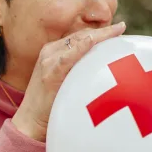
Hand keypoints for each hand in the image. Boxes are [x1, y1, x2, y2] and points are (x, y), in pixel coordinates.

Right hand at [12, 22, 125, 140]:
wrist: (29, 123)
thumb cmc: (51, 103)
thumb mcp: (65, 79)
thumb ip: (78, 67)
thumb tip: (103, 63)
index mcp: (53, 51)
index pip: (80, 35)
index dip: (99, 31)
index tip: (118, 27)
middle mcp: (50, 51)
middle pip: (81, 35)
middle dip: (103, 31)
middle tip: (122, 27)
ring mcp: (49, 61)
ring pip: (77, 41)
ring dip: (98, 35)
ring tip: (117, 31)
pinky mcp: (50, 74)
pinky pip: (67, 58)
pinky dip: (80, 48)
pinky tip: (91, 41)